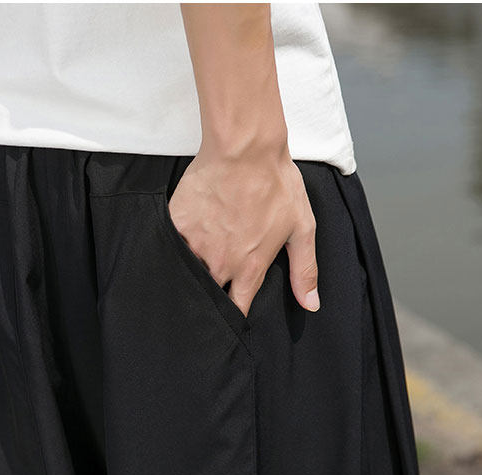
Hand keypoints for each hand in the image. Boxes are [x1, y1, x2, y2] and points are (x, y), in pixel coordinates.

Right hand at [167, 147, 319, 317]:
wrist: (244, 149)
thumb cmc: (276, 184)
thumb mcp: (302, 228)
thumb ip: (305, 270)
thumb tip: (311, 304)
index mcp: (249, 268)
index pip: (237, 310)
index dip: (234, 318)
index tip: (232, 318)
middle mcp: (220, 263)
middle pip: (209, 296)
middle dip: (210, 299)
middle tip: (212, 289)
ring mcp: (195, 245)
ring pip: (187, 275)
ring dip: (191, 275)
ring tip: (195, 268)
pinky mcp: (177, 226)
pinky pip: (170, 249)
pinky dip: (174, 252)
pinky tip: (180, 246)